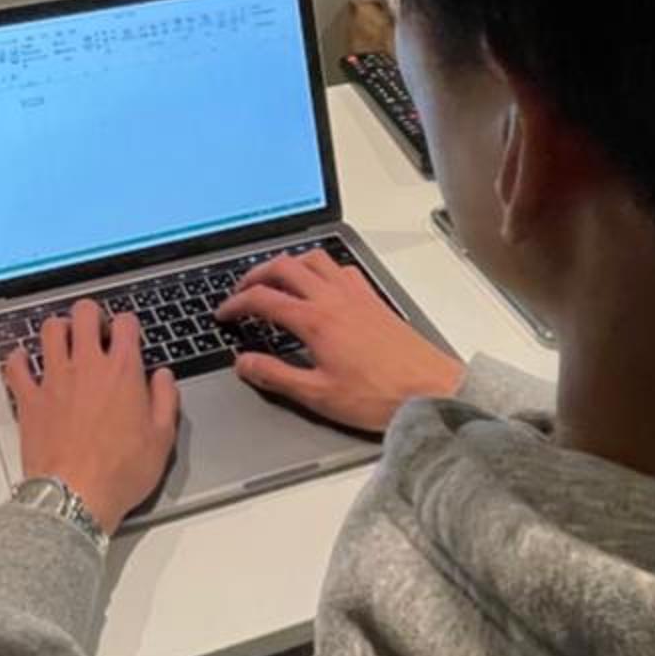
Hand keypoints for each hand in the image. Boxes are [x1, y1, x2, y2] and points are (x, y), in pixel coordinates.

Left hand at [1, 300, 178, 534]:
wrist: (76, 497)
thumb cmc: (119, 472)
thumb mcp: (162, 438)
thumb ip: (165, 399)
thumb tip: (163, 377)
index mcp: (122, 371)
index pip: (126, 324)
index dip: (128, 325)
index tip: (128, 335)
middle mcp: (86, 366)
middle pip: (84, 314)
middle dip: (91, 314)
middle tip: (95, 329)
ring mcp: (54, 380)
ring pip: (50, 330)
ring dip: (58, 328)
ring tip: (64, 339)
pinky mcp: (29, 399)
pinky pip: (16, 366)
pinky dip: (19, 359)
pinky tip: (24, 361)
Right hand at [213, 251, 462, 435]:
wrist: (430, 390)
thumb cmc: (378, 396)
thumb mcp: (318, 394)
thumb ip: (276, 375)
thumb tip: (243, 363)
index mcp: (315, 320)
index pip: (263, 299)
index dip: (236, 304)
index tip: (224, 314)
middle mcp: (333, 298)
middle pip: (284, 267)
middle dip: (255, 274)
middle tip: (241, 291)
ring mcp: (356, 294)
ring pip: (313, 259)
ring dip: (288, 264)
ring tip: (275, 280)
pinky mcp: (373, 299)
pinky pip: (340, 268)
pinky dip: (320, 268)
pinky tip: (319, 285)